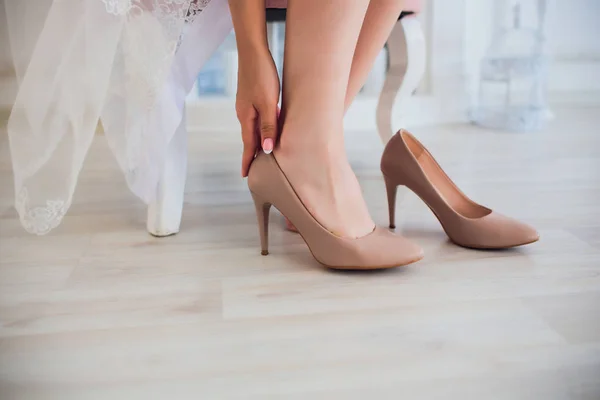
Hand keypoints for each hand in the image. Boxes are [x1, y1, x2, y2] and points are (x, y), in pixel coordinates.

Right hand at [235, 49, 279, 176]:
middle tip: (253, 170)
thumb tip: (266, 149)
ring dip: (257, 142)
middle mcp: (244, 113)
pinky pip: (257, 118)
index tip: (246, 176)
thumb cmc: (262, 75)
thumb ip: (269, 126)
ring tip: (261, 155)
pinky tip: (266, 129)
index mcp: (247, 117)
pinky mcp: (252, 97)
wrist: (253, 50)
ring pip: (254, 128)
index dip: (248, 161)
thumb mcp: (268, 103)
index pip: (248, 145)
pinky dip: (260, 129)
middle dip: (251, 155)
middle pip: (249, 138)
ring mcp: (247, 105)